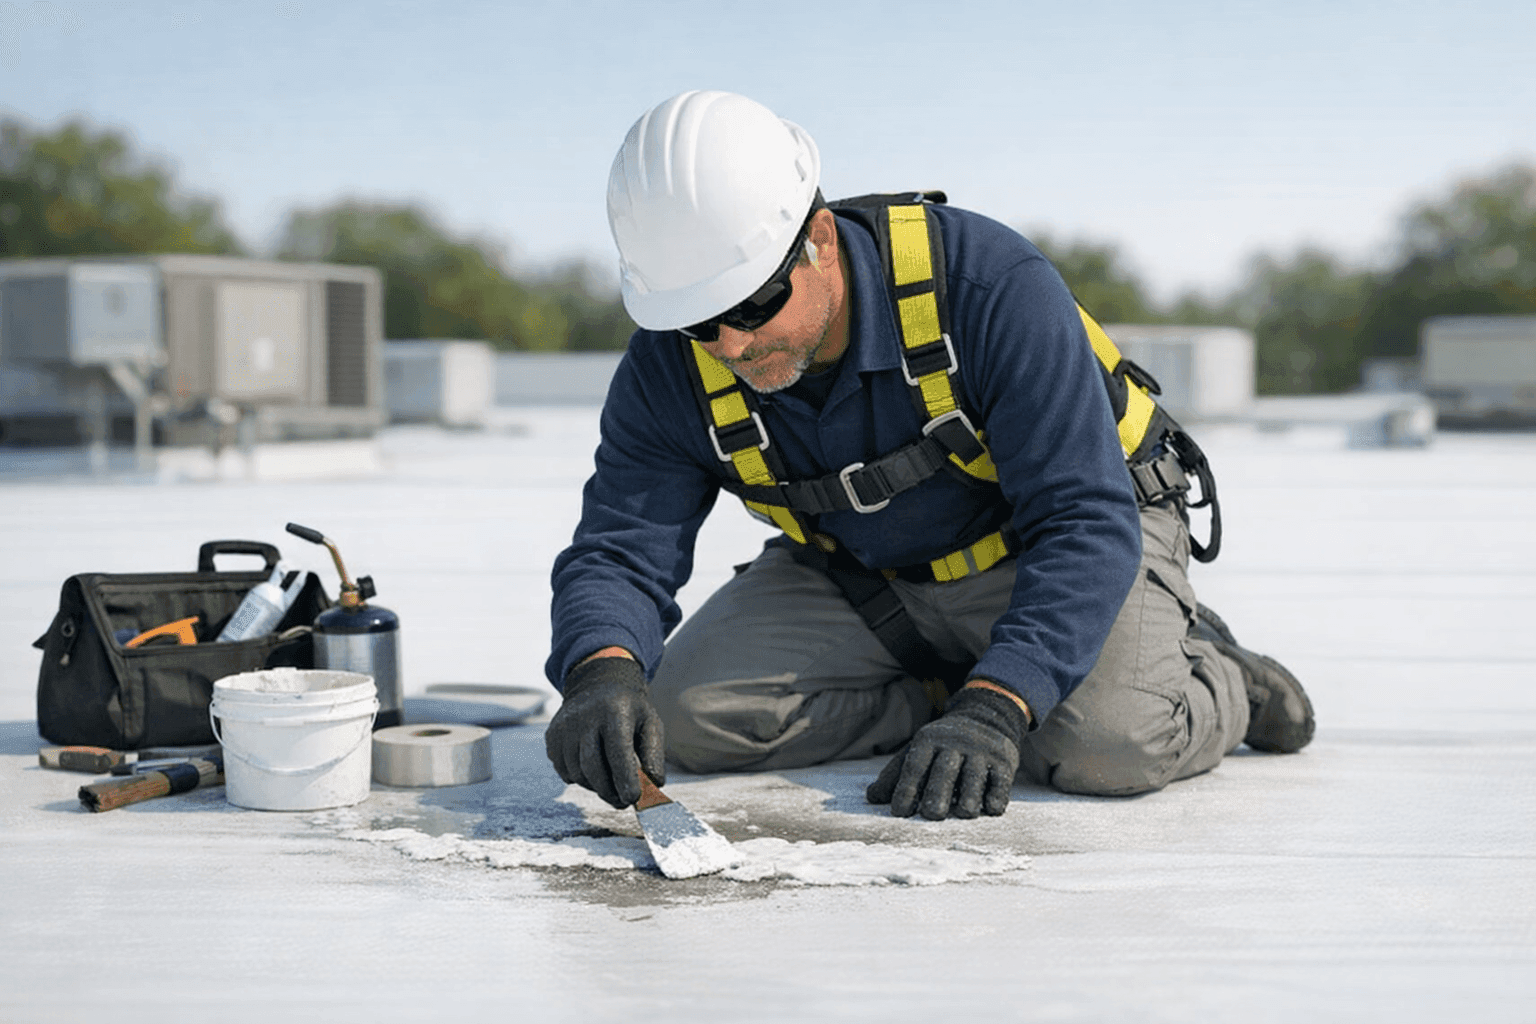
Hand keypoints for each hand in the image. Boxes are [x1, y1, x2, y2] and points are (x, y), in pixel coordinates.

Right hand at [545, 655, 665, 808]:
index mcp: (614, 711)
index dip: (625, 780)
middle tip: (623, 802)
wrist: (597, 687)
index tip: (633, 799)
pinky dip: (581, 779)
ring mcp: (564, 726)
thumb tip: (654, 785)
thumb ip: (654, 755)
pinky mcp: (552, 736)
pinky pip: (565, 772)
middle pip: (592, 768)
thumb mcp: (650, 723)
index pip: (617, 752)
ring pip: (578, 773)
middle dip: (609, 791)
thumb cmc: (629, 710)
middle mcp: (584, 716)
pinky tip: (593, 769)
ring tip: (611, 783)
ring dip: (596, 787)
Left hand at [866, 683, 1028, 819]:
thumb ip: (896, 774)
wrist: (987, 718)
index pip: (915, 765)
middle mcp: (955, 744)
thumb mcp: (919, 750)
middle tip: (932, 814)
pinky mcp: (1003, 761)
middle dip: (938, 791)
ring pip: (974, 774)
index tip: (899, 812)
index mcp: (929, 741)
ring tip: (964, 813)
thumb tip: (871, 798)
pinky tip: (992, 808)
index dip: (906, 788)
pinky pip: (1001, 779)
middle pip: (944, 769)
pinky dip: (997, 794)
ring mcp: (981, 752)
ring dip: (970, 794)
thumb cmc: (944, 745)